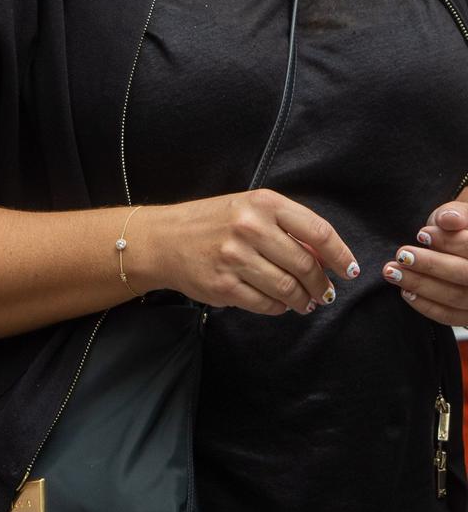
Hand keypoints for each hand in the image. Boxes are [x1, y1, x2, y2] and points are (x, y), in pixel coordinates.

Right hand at [140, 190, 356, 314]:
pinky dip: (278, 308)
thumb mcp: (249, 209)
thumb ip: (287, 227)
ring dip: (303, 300)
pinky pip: (265, 304)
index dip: (340, 255)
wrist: (162, 239)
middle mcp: (249, 228)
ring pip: (288, 288)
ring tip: (305, 302)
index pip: (318, 232)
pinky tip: (278, 304)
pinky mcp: (223, 285)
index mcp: (263, 203)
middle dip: (322, 284)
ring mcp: (234, 258)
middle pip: (305, 265)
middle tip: (325, 293)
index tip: (349, 270)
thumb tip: (326, 257)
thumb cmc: (211, 223)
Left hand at [384, 192, 467, 325]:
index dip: (451, 242)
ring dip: (421, 285)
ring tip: (393, 271)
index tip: (422, 235)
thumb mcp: (462, 215)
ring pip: (457, 297)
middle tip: (401, 255)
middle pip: (467, 275)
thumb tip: (449, 220)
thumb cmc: (462, 229)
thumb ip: (457, 214)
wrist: (462, 251)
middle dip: (431, 265)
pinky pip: (450, 316)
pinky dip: (425, 305)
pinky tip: (406, 291)